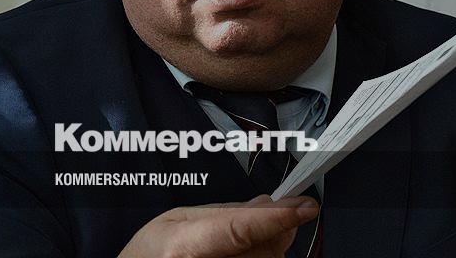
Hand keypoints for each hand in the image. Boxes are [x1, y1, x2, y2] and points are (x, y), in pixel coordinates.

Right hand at [118, 194, 318, 257]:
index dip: (276, 218)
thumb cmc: (150, 255)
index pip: (240, 231)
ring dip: (265, 247)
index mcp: (183, 248)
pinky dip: (260, 257)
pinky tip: (238, 254)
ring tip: (230, 245)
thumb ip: (226, 213)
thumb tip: (268, 203)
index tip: (305, 207)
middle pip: (264, 247)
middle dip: (273, 227)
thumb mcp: (177, 220)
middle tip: (258, 218)